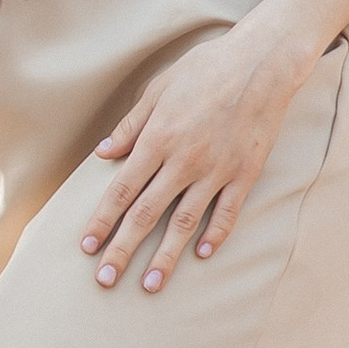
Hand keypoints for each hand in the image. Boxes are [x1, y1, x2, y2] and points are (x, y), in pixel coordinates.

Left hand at [80, 6, 320, 293]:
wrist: (261, 63)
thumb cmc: (206, 69)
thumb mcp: (159, 88)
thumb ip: (131, 125)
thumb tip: (104, 153)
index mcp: (158, 139)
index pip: (122, 189)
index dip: (102, 220)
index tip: (87, 246)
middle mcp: (184, 161)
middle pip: (146, 214)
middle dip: (123, 249)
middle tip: (105, 280)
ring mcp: (216, 170)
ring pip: (185, 222)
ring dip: (166, 256)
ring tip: (151, 284)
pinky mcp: (245, 173)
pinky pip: (227, 211)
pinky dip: (216, 235)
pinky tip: (202, 255)